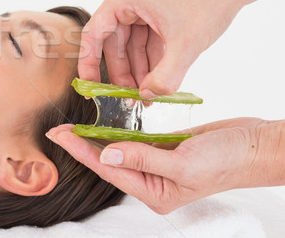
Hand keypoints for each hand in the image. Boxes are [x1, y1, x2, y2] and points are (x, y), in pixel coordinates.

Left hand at [46, 118, 264, 213]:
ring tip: (76, 124)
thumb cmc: (226, 161)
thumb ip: (143, 158)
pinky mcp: (166, 147)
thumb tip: (106, 154)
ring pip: (121, 148)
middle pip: (109, 160)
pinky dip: (121, 129)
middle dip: (83, 145)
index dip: (82, 151)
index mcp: (154, 192)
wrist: (255, 147)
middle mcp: (153, 180)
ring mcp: (159, 163)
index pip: (109, 169)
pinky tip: (106, 121)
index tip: (61, 136)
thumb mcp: (183, 164)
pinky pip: (137, 138)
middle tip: (59, 129)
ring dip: (99, 136)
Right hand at [78, 0, 244, 97]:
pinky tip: (156, 75)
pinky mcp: (152, 1)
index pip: (94, 34)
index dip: (89, 63)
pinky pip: (143, 33)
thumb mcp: (186, 46)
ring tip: (147, 92)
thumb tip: (147, 96)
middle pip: (114, 40)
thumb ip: (164, 77)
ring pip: (130, 40)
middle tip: (130, 97)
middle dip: (124, 71)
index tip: (89, 86)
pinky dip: (149, 54)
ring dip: (138, 66)